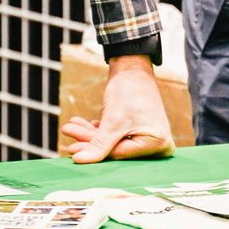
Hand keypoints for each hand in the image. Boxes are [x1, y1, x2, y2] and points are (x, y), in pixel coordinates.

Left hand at [59, 56, 175, 163]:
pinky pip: (117, 136)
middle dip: (89, 139)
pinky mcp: (140, 132)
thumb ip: (98, 144)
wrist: (134, 69)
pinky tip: (81, 124)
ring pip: (113, 142)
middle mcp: (159, 146)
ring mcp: (150, 139)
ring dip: (90, 134)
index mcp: (160, 144)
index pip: (120, 154)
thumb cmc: (129, 91)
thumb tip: (79, 160)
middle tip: (68, 132)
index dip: (94, 151)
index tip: (71, 148)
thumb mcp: (113, 121)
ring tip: (70, 126)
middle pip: (116, 149)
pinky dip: (99, 130)